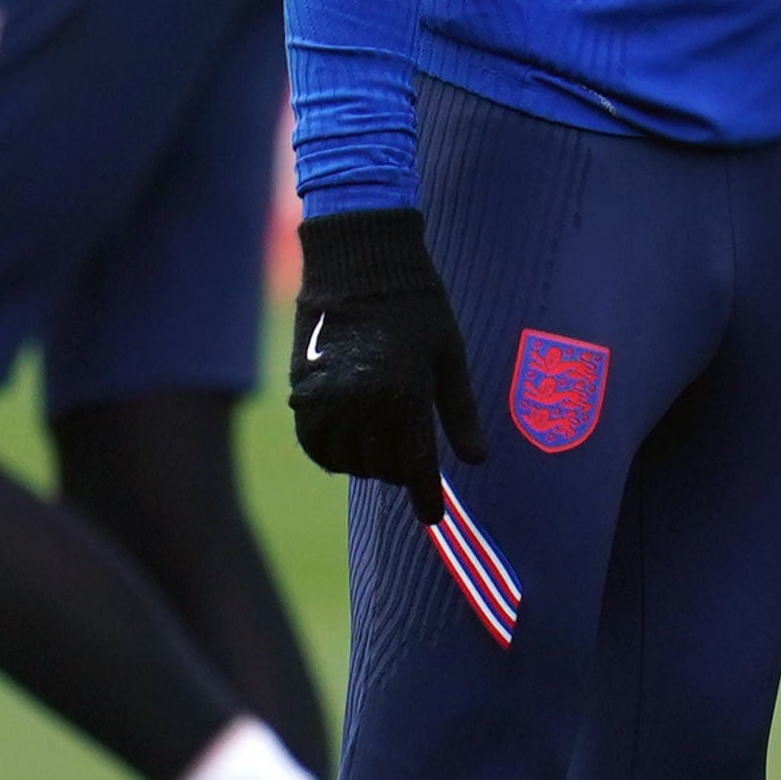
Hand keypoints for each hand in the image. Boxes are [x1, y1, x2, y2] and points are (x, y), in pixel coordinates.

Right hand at [288, 208, 486, 521]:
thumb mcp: (449, 354)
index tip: (433, 517)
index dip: (427, 497)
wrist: (359, 262)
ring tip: (384, 442)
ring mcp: (329, 400)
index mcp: (407, 394)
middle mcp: (365, 404)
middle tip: (412, 457)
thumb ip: (460, 411)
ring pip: (350, 461)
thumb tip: (476, 461)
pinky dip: (335, 452)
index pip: (417, 465)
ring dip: (370, 462)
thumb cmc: (418, 304)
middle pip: (384, 467)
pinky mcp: (304, 393)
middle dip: (403, 471)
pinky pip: (317, 446)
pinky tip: (352, 439)